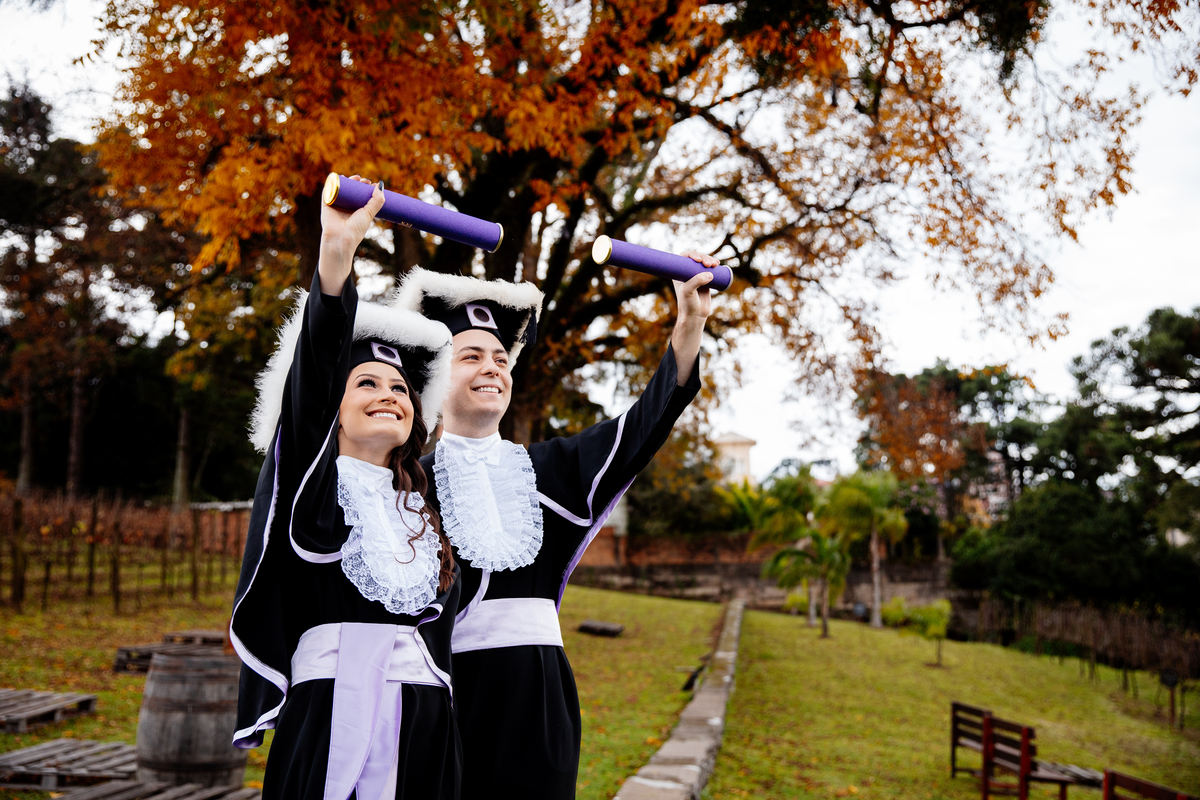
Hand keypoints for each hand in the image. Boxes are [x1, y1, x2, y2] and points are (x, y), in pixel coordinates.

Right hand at [318, 175, 384, 294]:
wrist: (341, 237)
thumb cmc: (356, 228)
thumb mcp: (370, 213)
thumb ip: (377, 200)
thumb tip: (380, 185)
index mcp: (356, 212)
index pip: (361, 196)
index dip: (366, 188)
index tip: (371, 184)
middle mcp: (346, 208)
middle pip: (351, 191)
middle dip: (357, 183)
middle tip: (363, 180)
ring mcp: (336, 205)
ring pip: (340, 189)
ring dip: (346, 181)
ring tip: (354, 177)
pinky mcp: (326, 204)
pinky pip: (327, 190)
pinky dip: (331, 182)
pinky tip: (338, 176)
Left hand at [673, 250, 717, 322]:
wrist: (695, 316)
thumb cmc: (687, 304)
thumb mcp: (688, 291)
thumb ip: (697, 281)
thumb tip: (710, 273)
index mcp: (678, 273)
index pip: (684, 258)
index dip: (691, 254)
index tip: (698, 259)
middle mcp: (687, 274)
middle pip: (696, 259)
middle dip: (703, 257)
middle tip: (708, 264)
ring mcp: (697, 277)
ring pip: (704, 263)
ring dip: (709, 260)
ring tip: (715, 264)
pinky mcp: (706, 281)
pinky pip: (710, 270)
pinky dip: (714, 266)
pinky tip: (717, 264)